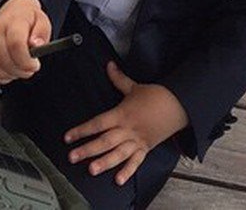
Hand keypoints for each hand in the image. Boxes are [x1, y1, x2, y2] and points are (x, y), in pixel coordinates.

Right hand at [0, 0, 50, 82]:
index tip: (35, 65)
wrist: (13, 12)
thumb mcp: (42, 21)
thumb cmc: (28, 20)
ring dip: (12, 74)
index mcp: (13, 22)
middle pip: (6, 61)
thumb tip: (36, 44)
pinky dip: (1, 77)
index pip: (15, 45)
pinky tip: (10, 68)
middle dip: (21, 70)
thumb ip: (41, 33)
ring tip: (20, 65)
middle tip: (30, 67)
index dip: (25, 61)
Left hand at [64, 63, 188, 184]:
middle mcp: (127, 129)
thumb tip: (108, 64)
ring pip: (118, 153)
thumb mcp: (134, 86)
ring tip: (92, 169)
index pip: (98, 123)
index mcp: (122, 113)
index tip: (68, 137)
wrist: (177, 104)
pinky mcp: (145, 148)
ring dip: (105, 162)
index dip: (82, 129)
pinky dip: (128, 171)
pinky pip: (136, 162)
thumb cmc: (155, 95)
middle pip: (105, 140)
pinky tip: (118, 180)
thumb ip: (118, 78)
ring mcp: (137, 140)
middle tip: (72, 157)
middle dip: (88, 149)